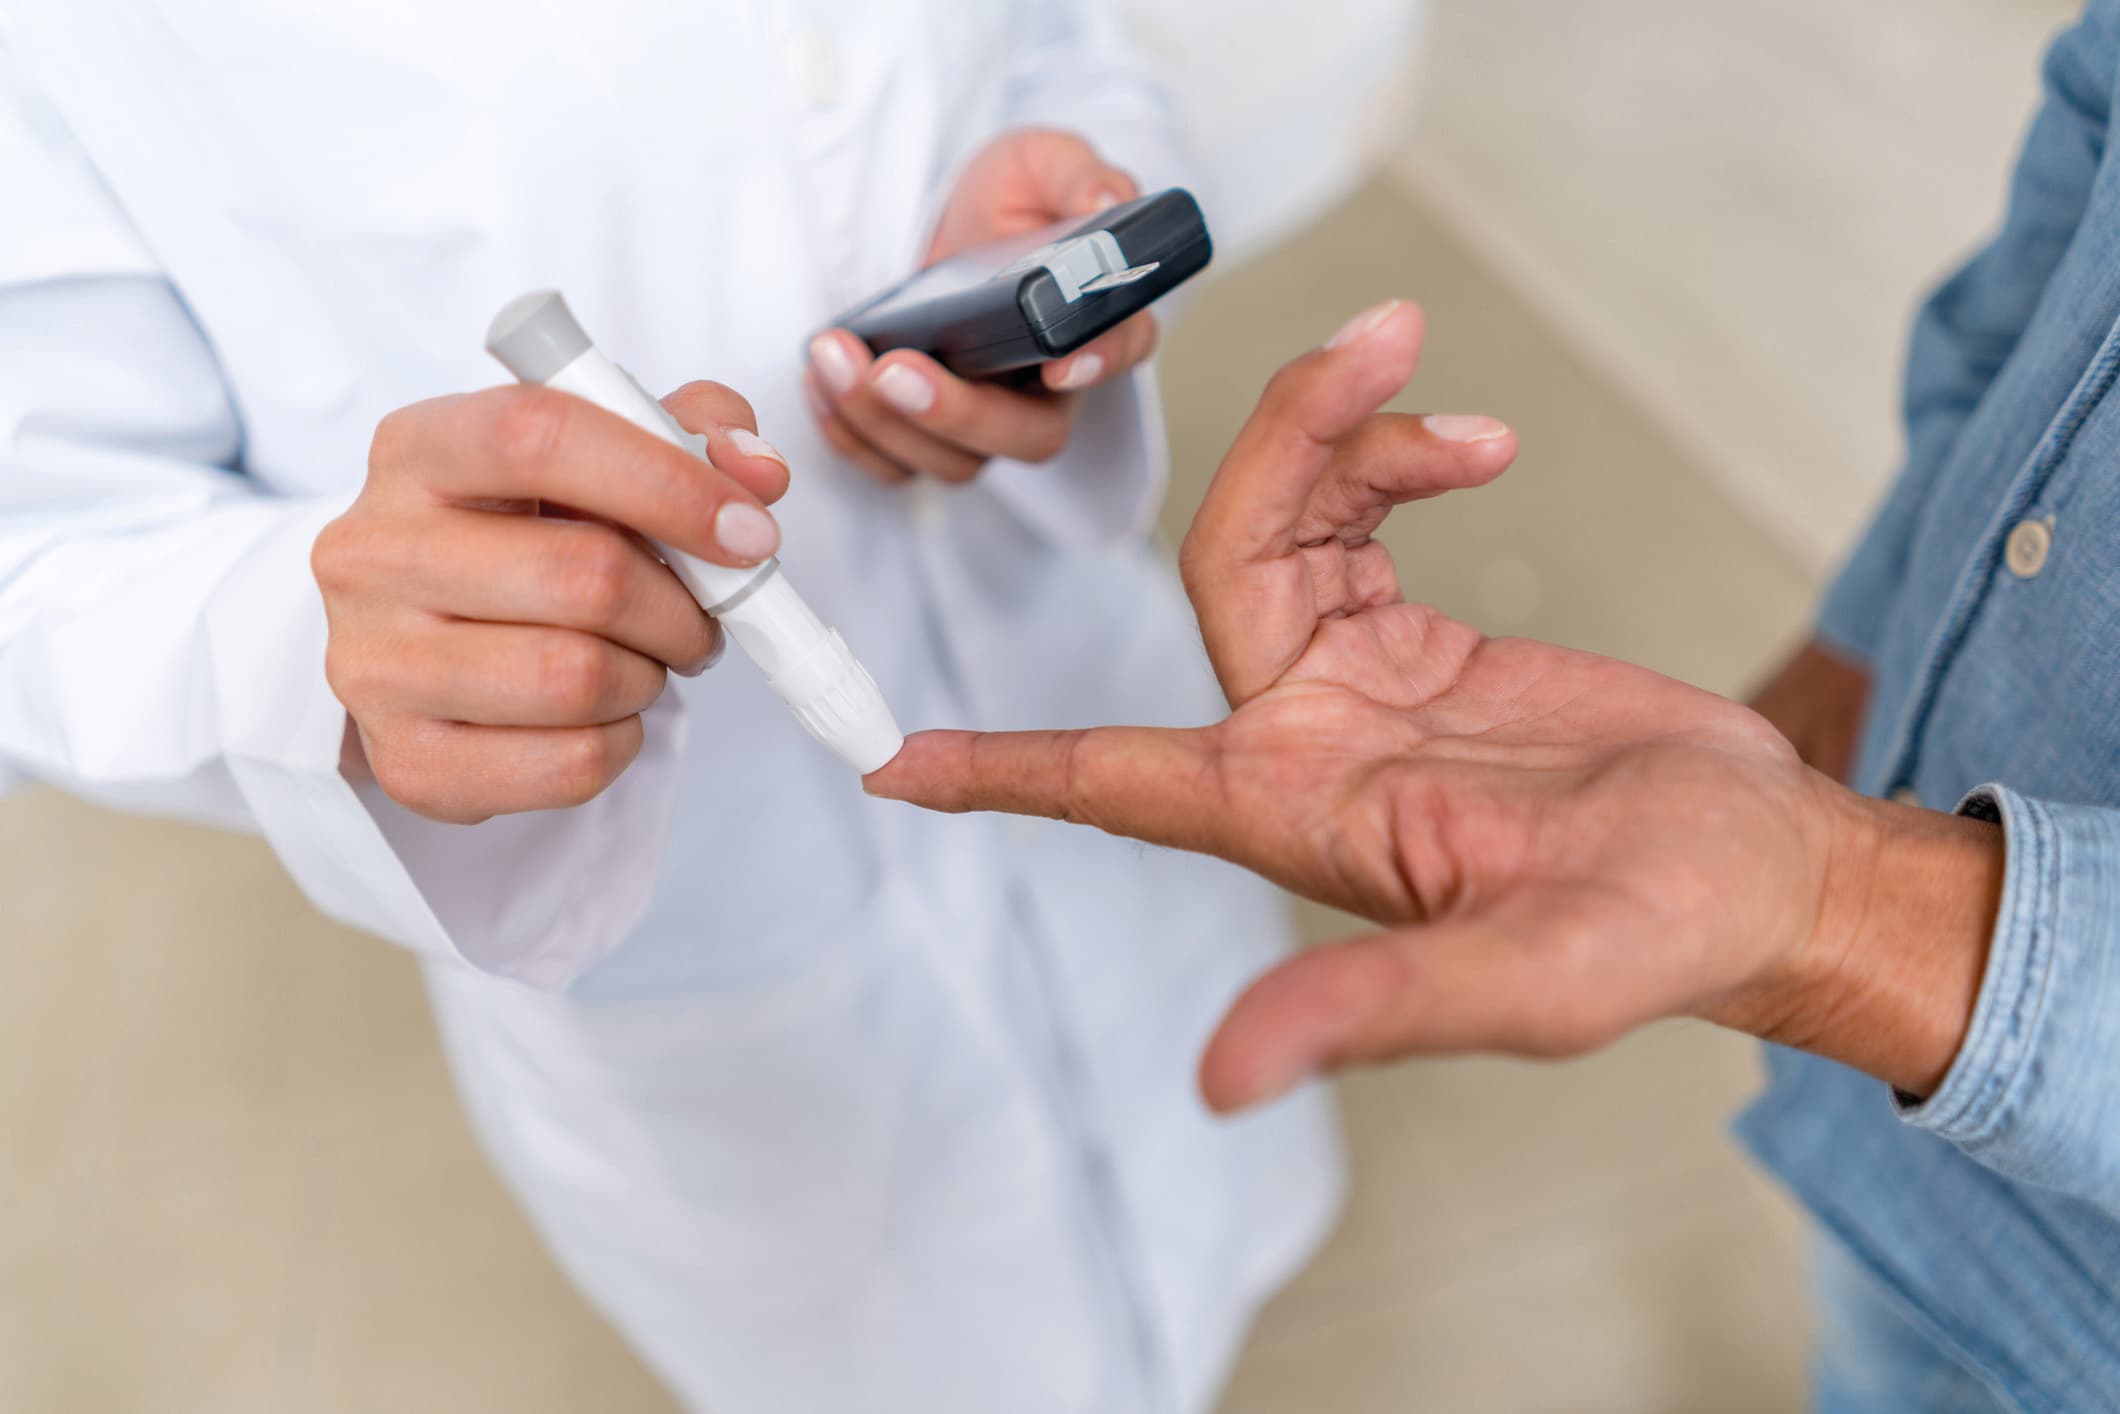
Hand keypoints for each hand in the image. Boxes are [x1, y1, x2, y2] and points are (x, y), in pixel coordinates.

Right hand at [313, 381, 791, 822]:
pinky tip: (600, 713)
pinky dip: (621, 742)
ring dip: (649, 674)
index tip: (749, 530)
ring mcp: (376, 664)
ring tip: (641, 659)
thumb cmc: (522, 534)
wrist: (416, 637)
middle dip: (680, 606)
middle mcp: (372, 552)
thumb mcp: (593, 456)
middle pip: (583, 575)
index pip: (540, 438)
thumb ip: (686, 434)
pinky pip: (571, 763)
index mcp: (417, 450)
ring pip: (579, 678)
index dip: (666, 482)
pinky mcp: (408, 761)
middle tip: (699, 615)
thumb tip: (758, 474)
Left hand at [806, 128, 1159, 483]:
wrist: (948, 224)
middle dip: (956, 413)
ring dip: (886, 422)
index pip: (1121, 350)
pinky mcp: (932, 435)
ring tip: (835, 355)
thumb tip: (1104, 197)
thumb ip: (1076, 173)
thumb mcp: (1041, 163)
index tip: (1061, 364)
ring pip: (956, 462)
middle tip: (894, 369)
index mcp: (1097, 321)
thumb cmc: (1008, 199)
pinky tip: (820, 384)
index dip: (1098, 363)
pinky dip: (853, 438)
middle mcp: (1052, 390)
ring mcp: (992, 422)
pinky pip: (898, 467)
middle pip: (1028, 436)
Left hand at [869, 302, 2003, 1109]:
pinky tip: (1468, 443)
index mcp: (1296, 815)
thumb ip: (1372, 1009)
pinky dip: (1394, 458)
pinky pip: (1356, 519)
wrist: (1759, 867)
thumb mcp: (1526, 983)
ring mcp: (1362, 686)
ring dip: (1340, 432)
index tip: (888, 763)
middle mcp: (1306, 744)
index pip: (1109, 784)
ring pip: (1285, 521)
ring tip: (1427, 371)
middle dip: (1287, 445)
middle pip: (1224, 562)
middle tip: (1383, 346)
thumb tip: (1221, 1084)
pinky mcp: (1422, 645)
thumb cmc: (1660, 936)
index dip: (999, 774)